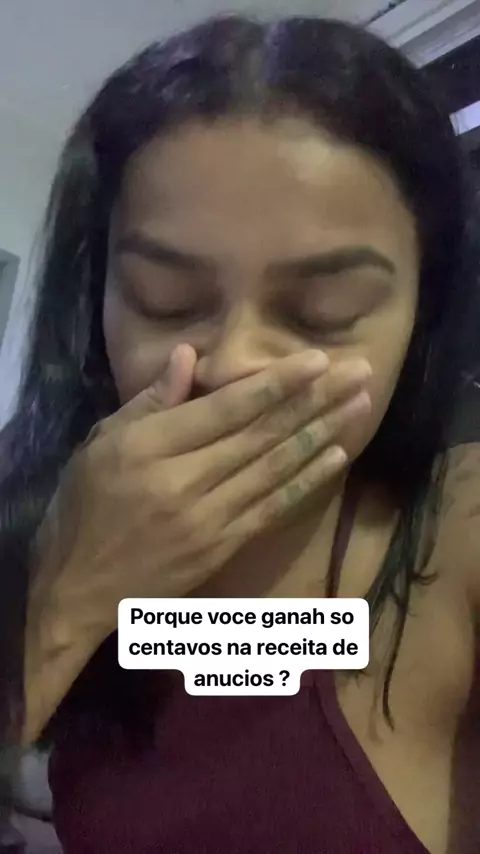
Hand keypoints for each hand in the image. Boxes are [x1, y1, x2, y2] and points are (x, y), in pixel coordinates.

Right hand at [24, 345, 369, 739]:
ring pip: (275, 468)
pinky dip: (306, 480)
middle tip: (359, 372)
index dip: (275, 383)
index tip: (317, 359)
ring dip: (323, 434)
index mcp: (149, 448)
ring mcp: (208, 518)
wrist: (78, 588)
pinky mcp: (222, 546)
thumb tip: (190, 356)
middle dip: (315, 400)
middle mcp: (184, 481)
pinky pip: (272, 508)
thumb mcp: (99, 444)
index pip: (225, 408)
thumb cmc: (84, 507)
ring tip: (360, 405)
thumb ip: (149, 401)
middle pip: (261, 434)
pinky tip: (336, 456)